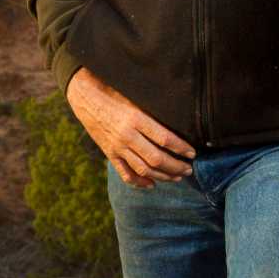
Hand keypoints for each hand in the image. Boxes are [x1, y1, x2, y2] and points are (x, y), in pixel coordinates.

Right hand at [65, 66, 193, 188]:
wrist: (86, 98)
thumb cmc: (115, 93)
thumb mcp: (135, 98)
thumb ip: (153, 112)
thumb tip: (178, 122)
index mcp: (136, 119)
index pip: (164, 139)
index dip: (181, 148)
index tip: (192, 153)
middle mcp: (127, 135)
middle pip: (156, 159)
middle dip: (176, 167)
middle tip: (189, 169)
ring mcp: (117, 147)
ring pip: (143, 170)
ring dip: (163, 176)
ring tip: (176, 177)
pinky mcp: (109, 154)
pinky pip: (125, 173)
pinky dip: (139, 182)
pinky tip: (151, 184)